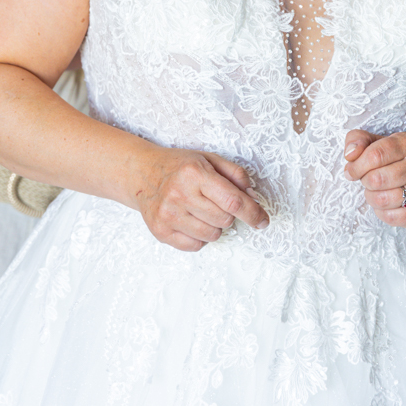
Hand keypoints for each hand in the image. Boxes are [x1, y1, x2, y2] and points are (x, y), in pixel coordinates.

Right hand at [133, 149, 268, 251]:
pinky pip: (196, 246)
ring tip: (200, 210)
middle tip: (214, 201)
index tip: (263, 221)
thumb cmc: (180, 166)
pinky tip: (190, 220)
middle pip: (225, 220)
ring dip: (214, 226)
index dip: (253, 213)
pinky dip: (200, 236)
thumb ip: (235, 174)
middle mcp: (179, 194)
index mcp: (194, 173)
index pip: (233, 201)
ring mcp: (168, 215)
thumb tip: (253, 197)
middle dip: (228, 213)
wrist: (143, 173)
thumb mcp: (208, 159)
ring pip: (212, 235)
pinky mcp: (161, 232)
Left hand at [343, 129, 405, 227]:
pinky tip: (384, 204)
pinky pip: (391, 217)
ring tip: (375, 191)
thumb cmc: (390, 158)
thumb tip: (350, 155)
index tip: (351, 171)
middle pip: (377, 179)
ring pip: (383, 199)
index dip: (356, 166)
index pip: (374, 155)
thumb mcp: (373, 141)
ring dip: (371, 197)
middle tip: (367, 180)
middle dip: (364, 181)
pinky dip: (380, 212)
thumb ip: (356, 140)